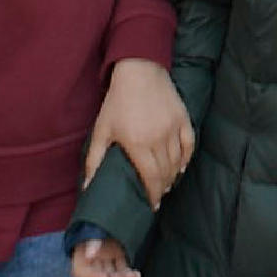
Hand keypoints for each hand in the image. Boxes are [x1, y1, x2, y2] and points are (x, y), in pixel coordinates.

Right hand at [69, 232, 139, 276]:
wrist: (106, 215)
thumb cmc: (94, 226)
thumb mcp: (91, 234)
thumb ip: (92, 244)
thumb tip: (90, 255)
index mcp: (80, 261)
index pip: (84, 275)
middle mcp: (92, 266)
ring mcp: (105, 264)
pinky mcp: (117, 261)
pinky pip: (122, 272)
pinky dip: (129, 275)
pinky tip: (136, 275)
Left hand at [86, 58, 193, 200]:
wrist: (138, 71)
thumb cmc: (117, 102)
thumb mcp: (101, 130)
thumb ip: (94, 160)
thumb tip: (87, 187)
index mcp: (138, 144)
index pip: (150, 178)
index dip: (153, 195)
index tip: (152, 205)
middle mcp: (158, 139)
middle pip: (165, 173)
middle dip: (163, 188)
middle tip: (158, 196)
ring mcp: (173, 128)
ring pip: (177, 161)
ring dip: (173, 176)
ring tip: (167, 184)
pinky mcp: (183, 118)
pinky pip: (189, 145)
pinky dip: (186, 159)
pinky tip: (181, 167)